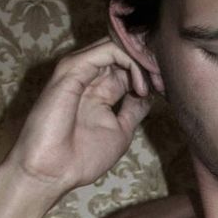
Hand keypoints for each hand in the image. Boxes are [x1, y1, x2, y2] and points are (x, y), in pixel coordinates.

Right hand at [4, 37, 152, 194]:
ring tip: (155, 83)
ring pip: (118, 46)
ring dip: (142, 61)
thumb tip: (150, 95)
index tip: (166, 90)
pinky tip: (140, 85)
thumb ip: (133, 110)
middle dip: (149, 63)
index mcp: (98, 91)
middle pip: (124, 53)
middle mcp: (88, 77)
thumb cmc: (80, 159)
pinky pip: (108, 50)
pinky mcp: (72, 68)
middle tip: (165, 82)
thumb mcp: (120, 133)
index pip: (127, 68)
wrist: (51, 171)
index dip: (149, 74)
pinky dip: (131, 61)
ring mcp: (79, 70)